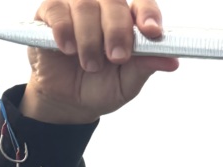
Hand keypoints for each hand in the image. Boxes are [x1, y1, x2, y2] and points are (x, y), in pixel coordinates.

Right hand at [20, 0, 178, 123]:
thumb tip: (173, 61)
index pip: (143, 5)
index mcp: (127, 22)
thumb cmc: (101, 87)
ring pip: (84, 4)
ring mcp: (75, 6)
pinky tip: (68, 49)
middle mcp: (103, 8)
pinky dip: (64, 30)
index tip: (151, 32)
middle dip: (117, 31)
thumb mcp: (127, 83)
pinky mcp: (49, 11)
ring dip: (90, 39)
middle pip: (113, 1)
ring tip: (90, 65)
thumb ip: (146, 67)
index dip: (148, 14)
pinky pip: (56, 9)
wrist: (68, 100)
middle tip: (116, 58)